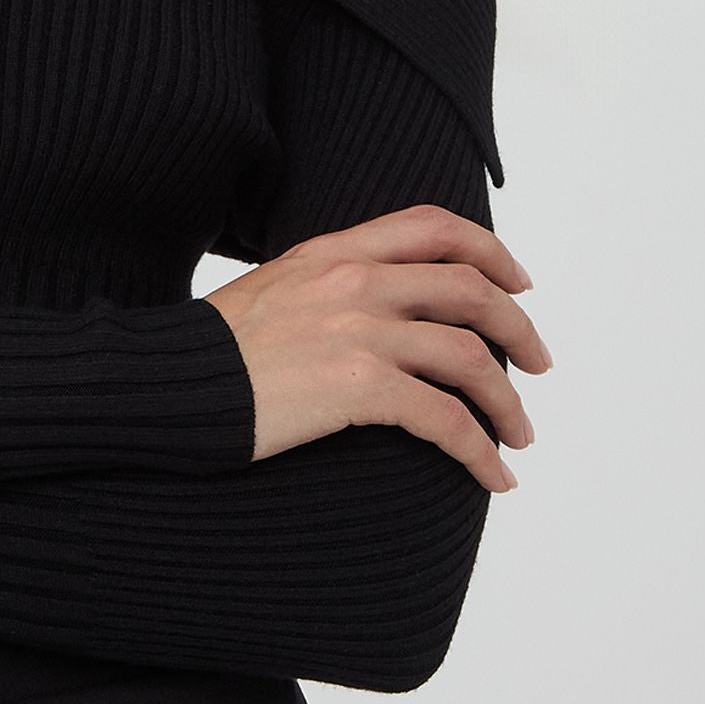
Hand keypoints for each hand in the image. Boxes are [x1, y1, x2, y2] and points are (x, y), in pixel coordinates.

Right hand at [203, 204, 551, 493]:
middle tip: (537, 365)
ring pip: (471, 356)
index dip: (491, 251)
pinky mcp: (356, 386)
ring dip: (509, 402)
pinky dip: (481, 452)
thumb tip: (378, 308)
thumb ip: (330, 284)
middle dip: (519, 329)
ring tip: (519, 436)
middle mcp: (354, 280)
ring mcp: (358, 330)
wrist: (167, 383)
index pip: (434, 227)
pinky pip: (446, 419)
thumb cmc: (213, 350)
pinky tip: (493, 476)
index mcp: (334, 250)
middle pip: (471, 290)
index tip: (519, 283)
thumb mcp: (275, 288)